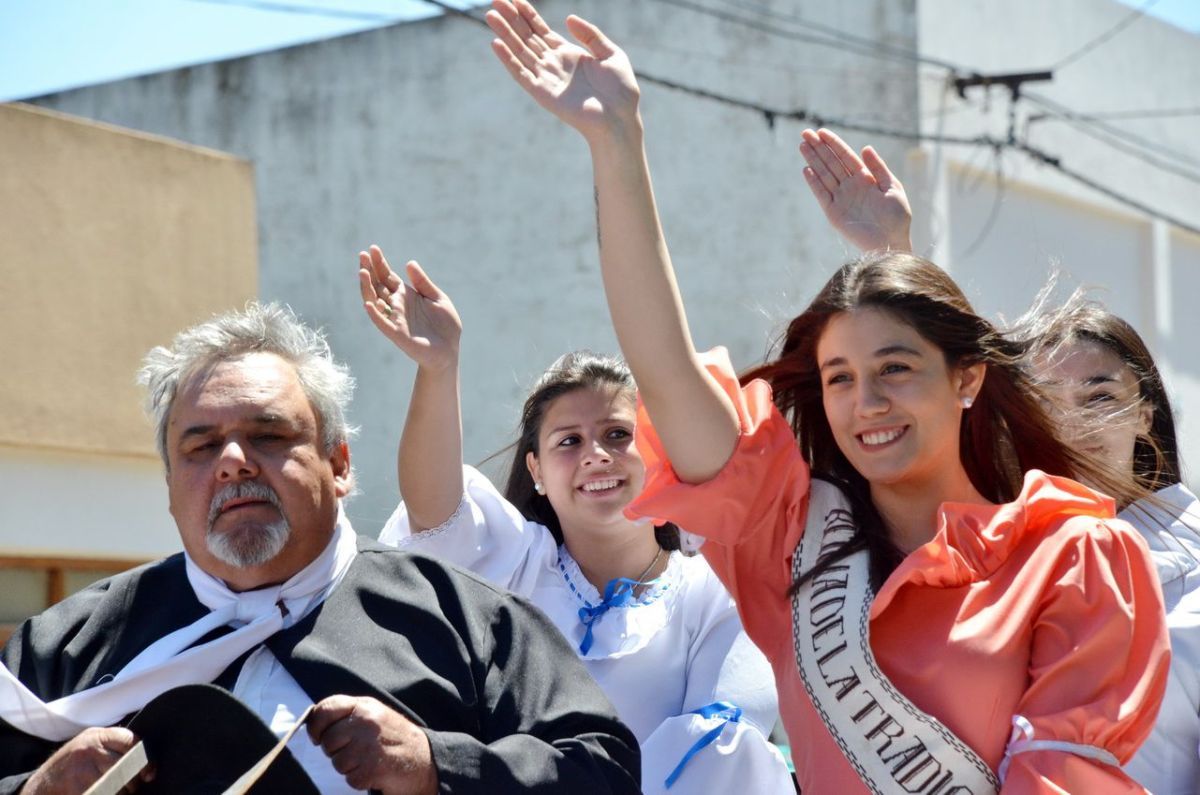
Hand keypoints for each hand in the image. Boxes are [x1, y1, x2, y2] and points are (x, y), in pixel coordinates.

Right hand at [25, 727, 150, 793]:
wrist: (41, 786)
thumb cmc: (72, 766)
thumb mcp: (89, 746)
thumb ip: (114, 746)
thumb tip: (148, 762)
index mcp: (96, 735)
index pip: (131, 741)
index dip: (145, 759)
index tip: (149, 773)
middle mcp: (89, 749)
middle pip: (127, 765)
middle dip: (133, 780)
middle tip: (130, 787)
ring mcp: (82, 769)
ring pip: (119, 783)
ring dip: (123, 792)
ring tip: (114, 791)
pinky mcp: (79, 788)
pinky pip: (106, 793)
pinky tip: (105, 793)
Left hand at [308, 695, 436, 794]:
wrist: (426, 760)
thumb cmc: (394, 738)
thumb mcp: (374, 715)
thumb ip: (348, 714)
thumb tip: (313, 722)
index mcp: (364, 706)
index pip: (326, 709)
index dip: (316, 725)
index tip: (317, 737)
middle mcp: (366, 722)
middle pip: (328, 740)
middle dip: (335, 751)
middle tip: (353, 752)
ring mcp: (370, 745)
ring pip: (337, 761)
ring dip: (348, 767)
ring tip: (367, 761)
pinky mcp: (373, 768)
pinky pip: (350, 778)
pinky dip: (359, 780)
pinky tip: (374, 772)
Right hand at [360, 244, 461, 372]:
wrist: (449, 350)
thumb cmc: (445, 325)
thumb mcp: (438, 298)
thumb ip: (423, 282)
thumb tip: (409, 262)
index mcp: (406, 295)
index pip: (388, 277)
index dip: (380, 263)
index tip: (372, 248)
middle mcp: (397, 305)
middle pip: (378, 285)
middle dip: (369, 270)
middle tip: (363, 255)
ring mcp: (395, 319)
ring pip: (375, 301)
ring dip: (367, 288)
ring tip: (363, 272)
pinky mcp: (397, 333)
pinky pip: (382, 323)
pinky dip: (375, 314)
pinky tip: (369, 303)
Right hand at [486, 0, 640, 142]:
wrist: (620, 118)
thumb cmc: (620, 90)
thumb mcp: (610, 54)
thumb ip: (590, 35)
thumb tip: (568, 18)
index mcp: (568, 54)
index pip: (542, 30)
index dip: (528, 14)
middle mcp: (553, 64)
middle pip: (527, 37)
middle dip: (512, 18)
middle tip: (496, 0)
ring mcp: (546, 78)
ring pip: (520, 51)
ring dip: (505, 34)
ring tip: (491, 15)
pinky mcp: (543, 93)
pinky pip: (521, 74)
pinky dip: (508, 60)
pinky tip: (496, 44)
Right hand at [800, 128, 912, 252]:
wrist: (891, 243)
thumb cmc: (897, 218)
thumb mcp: (893, 189)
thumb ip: (879, 169)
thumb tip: (865, 148)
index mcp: (865, 178)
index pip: (846, 157)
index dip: (834, 144)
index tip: (822, 132)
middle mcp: (851, 186)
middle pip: (831, 162)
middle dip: (819, 147)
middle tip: (805, 132)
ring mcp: (841, 199)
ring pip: (824, 174)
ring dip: (813, 160)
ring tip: (802, 145)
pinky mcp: (833, 213)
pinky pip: (821, 194)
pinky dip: (814, 183)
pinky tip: (806, 169)